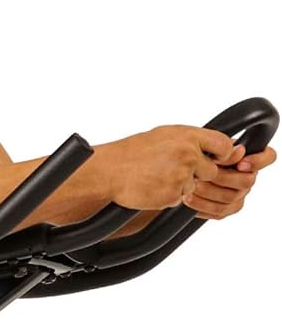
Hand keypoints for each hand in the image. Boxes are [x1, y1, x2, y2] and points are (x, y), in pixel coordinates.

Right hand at [104, 124, 242, 210]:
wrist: (111, 170)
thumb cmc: (133, 152)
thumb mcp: (165, 135)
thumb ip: (191, 140)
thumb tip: (215, 147)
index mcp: (188, 136)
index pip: (223, 145)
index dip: (223, 154)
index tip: (217, 159)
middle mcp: (188, 155)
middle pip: (211, 171)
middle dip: (198, 174)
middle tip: (174, 170)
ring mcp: (182, 176)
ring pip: (193, 186)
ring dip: (180, 186)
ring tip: (157, 177)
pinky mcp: (174, 195)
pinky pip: (179, 199)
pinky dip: (168, 196)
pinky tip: (153, 187)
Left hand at [182, 143, 276, 219]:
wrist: (182, 172)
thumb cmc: (197, 156)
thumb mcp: (209, 146)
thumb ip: (225, 147)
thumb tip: (239, 150)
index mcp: (249, 158)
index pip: (268, 156)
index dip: (258, 161)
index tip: (241, 163)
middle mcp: (247, 177)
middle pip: (247, 181)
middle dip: (222, 177)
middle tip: (203, 174)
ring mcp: (238, 195)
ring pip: (230, 197)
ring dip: (208, 191)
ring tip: (192, 185)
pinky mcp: (225, 209)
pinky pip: (219, 211)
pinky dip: (202, 205)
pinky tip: (190, 198)